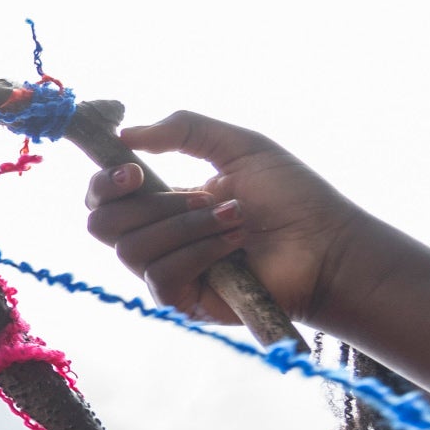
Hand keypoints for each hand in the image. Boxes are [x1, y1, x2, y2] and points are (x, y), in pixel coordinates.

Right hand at [83, 112, 376, 328]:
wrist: (328, 244)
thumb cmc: (291, 196)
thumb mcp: (239, 145)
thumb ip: (183, 128)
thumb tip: (125, 133)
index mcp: (162, 202)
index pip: (102, 199)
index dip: (104, 184)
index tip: (134, 170)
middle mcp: (157, 238)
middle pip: (102, 225)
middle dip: (151, 205)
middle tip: (200, 196)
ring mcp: (167, 271)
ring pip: (132, 249)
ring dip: (186, 227)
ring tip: (234, 218)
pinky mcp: (182, 300)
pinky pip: (160, 275)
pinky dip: (198, 253)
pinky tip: (234, 244)